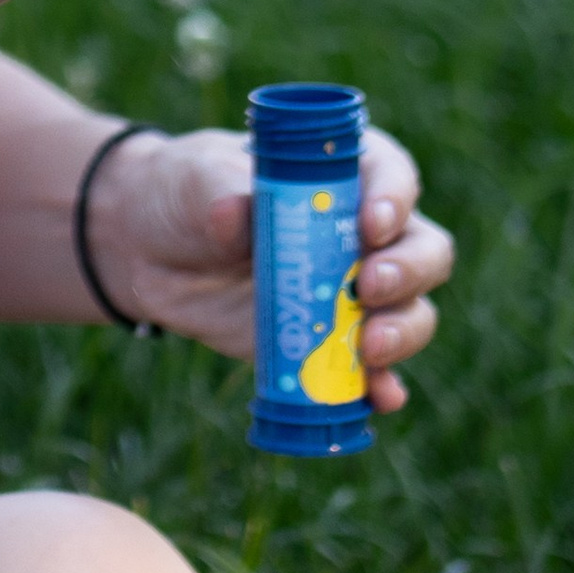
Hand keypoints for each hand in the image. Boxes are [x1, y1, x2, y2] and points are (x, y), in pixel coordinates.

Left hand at [88, 122, 453, 411]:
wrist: (151, 248)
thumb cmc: (188, 192)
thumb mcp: (198, 179)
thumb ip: (222, 193)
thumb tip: (231, 215)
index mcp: (341, 176)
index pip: (391, 176)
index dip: (394, 198)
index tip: (370, 224)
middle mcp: (361, 234)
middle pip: (422, 250)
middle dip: (407, 272)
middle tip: (370, 288)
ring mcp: (351, 293)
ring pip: (408, 311)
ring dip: (402, 332)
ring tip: (370, 348)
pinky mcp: (328, 342)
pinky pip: (370, 369)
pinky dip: (381, 385)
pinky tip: (379, 397)